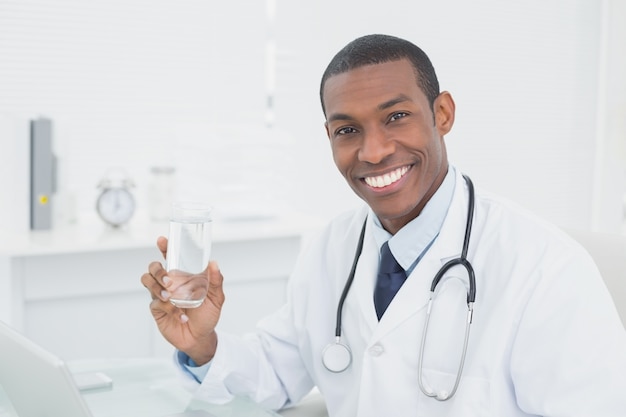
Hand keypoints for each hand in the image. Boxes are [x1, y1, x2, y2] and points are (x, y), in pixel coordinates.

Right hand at [141, 236, 224, 364]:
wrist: (200, 337)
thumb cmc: (207, 315)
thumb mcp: (217, 298)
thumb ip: (216, 281)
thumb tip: (213, 263)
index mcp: (184, 275)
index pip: (171, 257)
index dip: (165, 247)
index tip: (162, 240)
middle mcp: (170, 282)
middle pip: (154, 267)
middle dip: (157, 270)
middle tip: (168, 280)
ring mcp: (161, 295)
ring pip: (147, 280)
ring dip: (156, 286)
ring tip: (168, 296)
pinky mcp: (157, 309)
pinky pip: (155, 303)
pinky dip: (169, 308)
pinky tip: (181, 315)